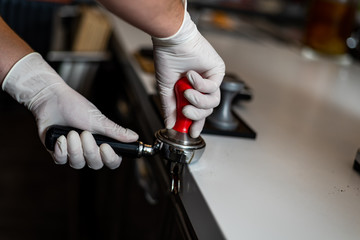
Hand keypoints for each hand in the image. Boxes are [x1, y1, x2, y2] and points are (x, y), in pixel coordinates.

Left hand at [2, 53, 137, 168]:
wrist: (52, 100)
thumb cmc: (76, 107)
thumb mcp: (98, 120)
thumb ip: (115, 131)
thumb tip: (134, 136)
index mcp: (102, 143)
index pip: (113, 161)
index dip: (110, 158)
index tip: (105, 146)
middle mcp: (89, 150)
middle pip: (96, 164)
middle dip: (89, 149)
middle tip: (84, 133)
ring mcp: (74, 153)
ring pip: (78, 163)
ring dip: (74, 148)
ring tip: (71, 132)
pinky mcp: (58, 152)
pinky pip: (62, 160)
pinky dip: (61, 149)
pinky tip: (60, 137)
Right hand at [152, 10, 224, 137]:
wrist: (172, 41)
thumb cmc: (167, 59)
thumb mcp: (166, 89)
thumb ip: (169, 108)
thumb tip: (170, 124)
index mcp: (191, 91)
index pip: (198, 112)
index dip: (196, 123)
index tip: (191, 132)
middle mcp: (202, 86)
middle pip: (207, 110)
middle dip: (196, 114)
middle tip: (185, 111)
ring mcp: (211, 79)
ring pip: (213, 102)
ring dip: (198, 101)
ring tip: (187, 92)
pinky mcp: (218, 71)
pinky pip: (214, 88)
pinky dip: (200, 85)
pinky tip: (191, 76)